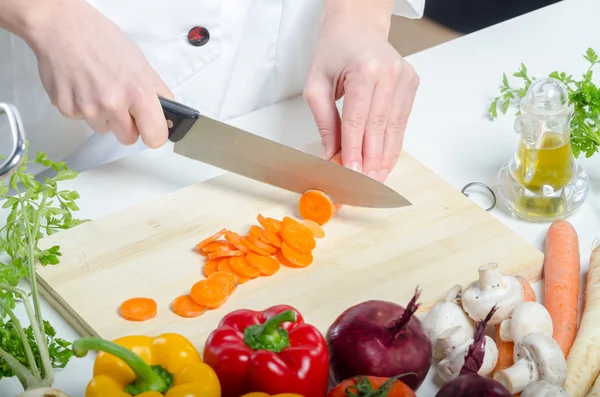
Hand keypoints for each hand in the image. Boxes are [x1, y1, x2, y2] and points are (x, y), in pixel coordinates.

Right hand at [25, 0, 172, 147]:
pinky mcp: (66, 109)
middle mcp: (113, 104)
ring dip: (104, 116)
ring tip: (98, 88)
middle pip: (128, 138)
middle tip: (121, 102)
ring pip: (104, 129)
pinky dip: (84, 108)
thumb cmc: (102, 40)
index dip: (153, 133)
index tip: (150, 127)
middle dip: (127, 125)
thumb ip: (158, 93)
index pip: (155, 137)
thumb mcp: (141, 64)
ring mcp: (87, 109)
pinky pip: (83, 120)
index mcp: (137, 93)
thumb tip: (169, 116)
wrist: (61, 27)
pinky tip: (82, 86)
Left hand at [304, 1, 419, 182]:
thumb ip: (325, 122)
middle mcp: (390, 73)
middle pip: (380, 128)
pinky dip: (392, 146)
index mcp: (365, 69)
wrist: (356, 27)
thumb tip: (332, 156)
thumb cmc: (334, 51)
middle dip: (371, 162)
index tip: (350, 174)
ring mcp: (405, 79)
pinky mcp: (411, 85)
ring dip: (384, 159)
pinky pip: (401, 124)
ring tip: (375, 182)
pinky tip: (384, 163)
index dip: (355, 151)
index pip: (359, 120)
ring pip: (395, 130)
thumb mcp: (316, 84)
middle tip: (363, 186)